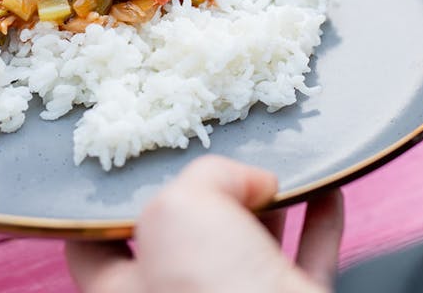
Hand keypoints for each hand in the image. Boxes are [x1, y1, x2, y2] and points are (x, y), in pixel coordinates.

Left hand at [65, 155, 343, 292]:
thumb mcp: (180, 210)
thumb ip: (202, 178)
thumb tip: (248, 184)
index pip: (95, 247)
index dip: (107, 208)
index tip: (125, 172)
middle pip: (185, 240)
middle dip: (206, 198)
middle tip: (220, 162)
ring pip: (249, 250)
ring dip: (268, 206)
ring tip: (276, 171)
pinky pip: (306, 262)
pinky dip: (317, 223)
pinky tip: (327, 190)